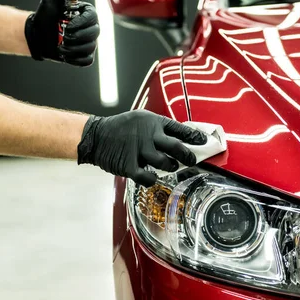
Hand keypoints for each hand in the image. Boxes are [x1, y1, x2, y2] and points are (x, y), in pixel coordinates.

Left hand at [25, 0, 99, 66]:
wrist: (37, 32)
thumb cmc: (46, 13)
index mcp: (87, 13)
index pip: (93, 17)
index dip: (81, 23)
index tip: (67, 25)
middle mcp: (91, 27)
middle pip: (94, 33)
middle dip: (77, 36)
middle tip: (63, 36)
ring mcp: (89, 42)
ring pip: (90, 48)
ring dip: (73, 48)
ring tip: (60, 46)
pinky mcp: (84, 55)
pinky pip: (87, 60)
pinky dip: (75, 59)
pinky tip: (64, 54)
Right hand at [77, 110, 207, 186]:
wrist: (96, 136)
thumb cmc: (120, 128)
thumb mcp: (140, 120)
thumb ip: (157, 129)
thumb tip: (178, 138)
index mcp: (152, 122)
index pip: (179, 129)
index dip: (193, 136)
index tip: (203, 142)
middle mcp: (148, 135)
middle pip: (176, 147)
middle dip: (188, 156)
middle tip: (192, 160)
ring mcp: (139, 151)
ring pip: (165, 163)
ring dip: (171, 167)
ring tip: (170, 166)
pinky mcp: (129, 165)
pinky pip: (147, 177)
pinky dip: (152, 179)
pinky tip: (153, 177)